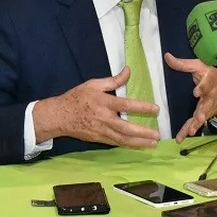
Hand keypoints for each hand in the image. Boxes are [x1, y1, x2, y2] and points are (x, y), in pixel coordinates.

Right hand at [33, 67, 160, 147]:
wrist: (59, 116)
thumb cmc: (76, 98)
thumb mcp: (93, 84)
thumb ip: (112, 80)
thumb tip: (128, 71)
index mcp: (104, 103)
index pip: (126, 105)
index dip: (142, 107)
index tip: (156, 109)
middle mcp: (104, 119)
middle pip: (127, 128)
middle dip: (143, 133)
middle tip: (157, 135)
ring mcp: (102, 131)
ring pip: (123, 139)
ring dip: (139, 142)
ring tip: (152, 143)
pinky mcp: (99, 139)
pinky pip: (116, 143)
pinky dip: (129, 145)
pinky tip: (138, 145)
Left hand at [164, 53, 216, 141]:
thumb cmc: (206, 73)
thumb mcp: (196, 65)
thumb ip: (182, 63)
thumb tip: (166, 56)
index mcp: (210, 80)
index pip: (207, 84)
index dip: (202, 87)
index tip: (196, 92)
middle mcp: (211, 95)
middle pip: (207, 104)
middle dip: (203, 111)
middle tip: (199, 118)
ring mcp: (208, 106)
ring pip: (202, 116)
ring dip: (196, 124)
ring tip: (190, 131)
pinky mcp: (204, 113)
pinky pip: (196, 122)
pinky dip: (190, 129)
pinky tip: (182, 137)